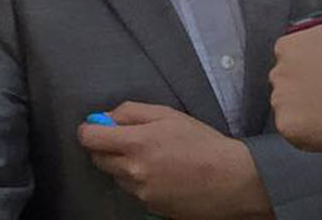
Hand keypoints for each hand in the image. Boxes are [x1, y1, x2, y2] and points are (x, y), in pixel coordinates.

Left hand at [78, 102, 272, 218]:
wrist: (232, 180)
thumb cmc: (202, 143)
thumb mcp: (167, 115)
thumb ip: (130, 112)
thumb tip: (104, 117)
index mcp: (136, 143)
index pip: (89, 138)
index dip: (89, 130)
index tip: (97, 127)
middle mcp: (133, 171)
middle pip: (97, 159)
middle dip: (106, 147)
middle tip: (128, 140)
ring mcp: (141, 193)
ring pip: (115, 176)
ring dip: (123, 165)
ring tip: (152, 158)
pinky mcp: (150, 208)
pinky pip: (132, 191)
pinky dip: (138, 181)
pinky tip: (161, 174)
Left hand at [269, 0, 321, 153]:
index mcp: (287, 46)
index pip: (295, 57)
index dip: (319, 64)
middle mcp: (277, 73)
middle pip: (291, 81)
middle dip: (311, 86)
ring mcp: (282, 102)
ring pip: (292, 105)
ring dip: (309, 108)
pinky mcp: (290, 129)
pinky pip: (294, 130)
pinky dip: (308, 130)